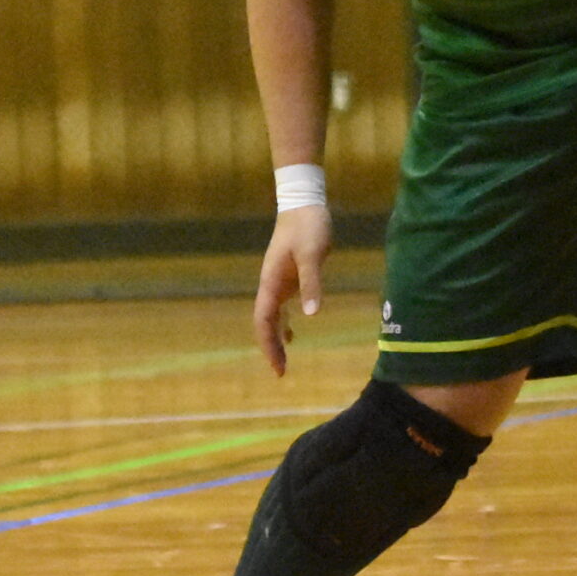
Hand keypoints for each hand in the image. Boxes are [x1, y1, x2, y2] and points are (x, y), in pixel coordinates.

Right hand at [253, 202, 330, 375]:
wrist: (304, 203)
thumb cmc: (308, 227)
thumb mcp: (313, 254)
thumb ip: (311, 283)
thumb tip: (310, 315)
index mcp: (271, 281)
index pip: (263, 320)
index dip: (268, 345)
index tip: (278, 367)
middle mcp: (270, 284)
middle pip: (264, 323)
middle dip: (270, 347)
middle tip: (280, 373)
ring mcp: (278, 281)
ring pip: (272, 316)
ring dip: (276, 338)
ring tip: (283, 361)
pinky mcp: (289, 276)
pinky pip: (282, 306)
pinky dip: (285, 323)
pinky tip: (294, 333)